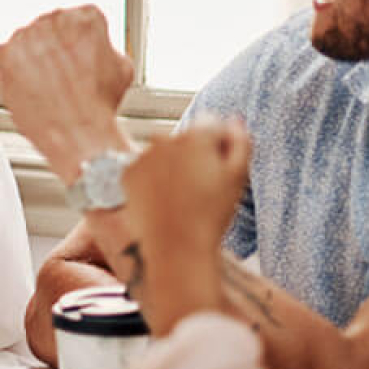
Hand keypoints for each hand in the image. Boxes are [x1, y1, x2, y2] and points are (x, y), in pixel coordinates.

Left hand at [0, 6, 133, 182]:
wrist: (77, 131)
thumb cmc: (100, 104)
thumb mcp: (121, 68)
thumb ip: (105, 48)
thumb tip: (97, 49)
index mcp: (87, 16)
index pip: (81, 20)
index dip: (81, 44)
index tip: (81, 57)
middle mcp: (55, 19)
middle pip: (52, 29)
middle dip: (56, 49)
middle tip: (64, 75)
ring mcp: (27, 35)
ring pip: (28, 41)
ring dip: (34, 58)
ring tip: (48, 85)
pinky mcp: (6, 54)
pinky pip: (6, 55)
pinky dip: (14, 69)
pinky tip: (29, 84)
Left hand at [122, 121, 251, 257]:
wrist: (176, 248)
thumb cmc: (210, 215)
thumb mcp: (238, 177)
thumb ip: (240, 141)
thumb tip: (234, 120)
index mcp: (196, 135)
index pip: (213, 124)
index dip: (220, 145)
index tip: (220, 168)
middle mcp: (165, 138)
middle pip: (187, 138)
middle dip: (195, 154)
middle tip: (202, 187)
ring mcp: (143, 155)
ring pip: (164, 153)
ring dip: (172, 166)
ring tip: (182, 198)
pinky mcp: (127, 173)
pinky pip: (144, 169)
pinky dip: (152, 180)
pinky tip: (163, 201)